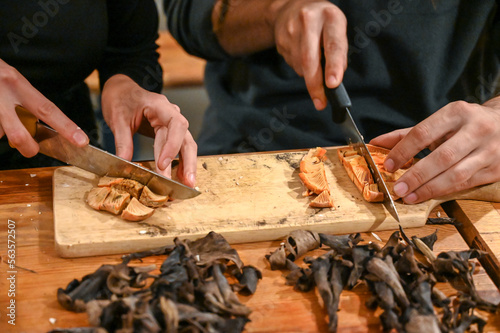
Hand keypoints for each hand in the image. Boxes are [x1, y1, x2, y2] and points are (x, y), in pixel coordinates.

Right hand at [0, 59, 88, 156]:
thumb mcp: (12, 81)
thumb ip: (25, 104)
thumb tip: (31, 133)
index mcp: (17, 84)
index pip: (48, 109)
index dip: (66, 127)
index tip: (82, 141)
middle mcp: (3, 92)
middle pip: (19, 135)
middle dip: (28, 148)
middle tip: (31, 149)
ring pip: (0, 133)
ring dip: (1, 131)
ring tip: (1, 114)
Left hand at [101, 74, 196, 186]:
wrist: (121, 89)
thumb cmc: (120, 98)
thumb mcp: (117, 118)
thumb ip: (123, 140)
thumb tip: (125, 162)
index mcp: (160, 106)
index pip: (176, 125)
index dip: (172, 145)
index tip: (162, 164)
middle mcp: (171, 114)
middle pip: (186, 139)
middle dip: (188, 161)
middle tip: (186, 181)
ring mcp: (172, 124)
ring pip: (186, 145)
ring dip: (187, 164)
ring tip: (187, 183)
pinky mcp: (169, 132)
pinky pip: (178, 147)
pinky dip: (180, 162)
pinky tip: (180, 177)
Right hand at [273, 0, 347, 109]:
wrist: (290, 7)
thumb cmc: (321, 21)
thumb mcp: (336, 28)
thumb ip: (339, 51)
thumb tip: (335, 79)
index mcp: (330, 16)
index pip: (332, 45)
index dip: (333, 66)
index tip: (333, 84)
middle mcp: (309, 21)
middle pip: (310, 60)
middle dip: (315, 85)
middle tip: (320, 102)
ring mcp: (291, 30)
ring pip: (300, 66)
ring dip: (309, 75)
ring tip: (314, 66)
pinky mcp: (280, 40)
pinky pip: (292, 64)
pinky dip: (300, 68)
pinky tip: (302, 57)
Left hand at [370, 100, 499, 202]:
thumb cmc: (465, 123)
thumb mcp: (439, 122)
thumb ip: (407, 134)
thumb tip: (376, 143)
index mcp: (456, 113)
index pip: (424, 133)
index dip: (403, 151)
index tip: (388, 165)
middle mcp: (476, 130)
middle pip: (442, 157)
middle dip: (417, 175)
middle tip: (398, 188)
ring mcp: (489, 150)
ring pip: (456, 174)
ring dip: (430, 188)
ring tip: (410, 196)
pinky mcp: (496, 168)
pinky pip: (466, 183)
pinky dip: (444, 191)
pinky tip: (427, 195)